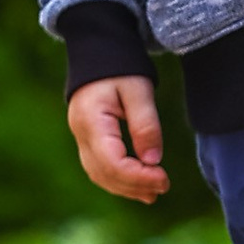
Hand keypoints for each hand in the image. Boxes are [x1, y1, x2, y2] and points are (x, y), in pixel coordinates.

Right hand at [67, 74, 169, 202]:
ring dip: (126, 188)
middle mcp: (80, 133)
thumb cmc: (120, 67)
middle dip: (135, 185)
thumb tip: (153, 161)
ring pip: (99, 175)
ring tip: (154, 193)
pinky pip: (98, 168)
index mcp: (91, 121)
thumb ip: (146, 125)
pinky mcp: (86, 139)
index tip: (164, 178)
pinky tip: (138, 185)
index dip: (139, 177)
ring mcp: (79, 137)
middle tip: (164, 186)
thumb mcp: (139, 90)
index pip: (112, 163)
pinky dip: (118, 180)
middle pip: (104, 173)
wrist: (98, 50)